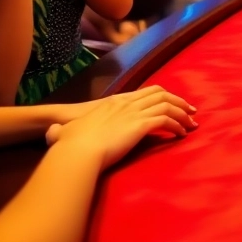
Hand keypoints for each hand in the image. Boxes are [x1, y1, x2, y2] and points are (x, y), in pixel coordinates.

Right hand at [45, 85, 196, 169]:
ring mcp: (135, 113)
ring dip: (183, 115)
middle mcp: (127, 103)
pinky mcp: (142, 125)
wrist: (77, 150)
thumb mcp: (66, 131)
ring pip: (168, 106)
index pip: (146, 91)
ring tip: (191, 125)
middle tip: (191, 111)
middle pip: (162, 94)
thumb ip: (62, 130)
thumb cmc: (70, 144)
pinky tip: (181, 135)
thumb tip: (50, 133)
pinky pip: (167, 121)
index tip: (172, 103)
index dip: (162, 96)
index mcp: (115, 102)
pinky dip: (177, 126)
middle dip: (179, 102)